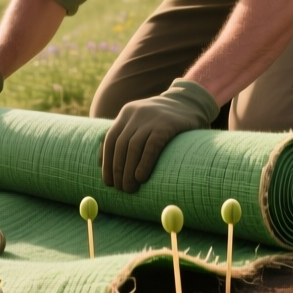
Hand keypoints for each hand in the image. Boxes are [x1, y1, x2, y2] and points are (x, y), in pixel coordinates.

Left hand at [101, 79, 219, 192]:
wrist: (192, 102)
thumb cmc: (164, 120)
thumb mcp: (141, 122)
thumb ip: (124, 136)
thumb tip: (100, 163)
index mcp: (127, 113)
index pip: (110, 139)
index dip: (107, 162)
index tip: (108, 182)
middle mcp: (136, 113)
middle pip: (120, 144)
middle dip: (117, 169)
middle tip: (120, 189)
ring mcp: (152, 117)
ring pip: (133, 146)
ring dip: (128, 170)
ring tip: (129, 188)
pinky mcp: (168, 124)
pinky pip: (152, 146)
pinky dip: (144, 163)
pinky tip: (141, 177)